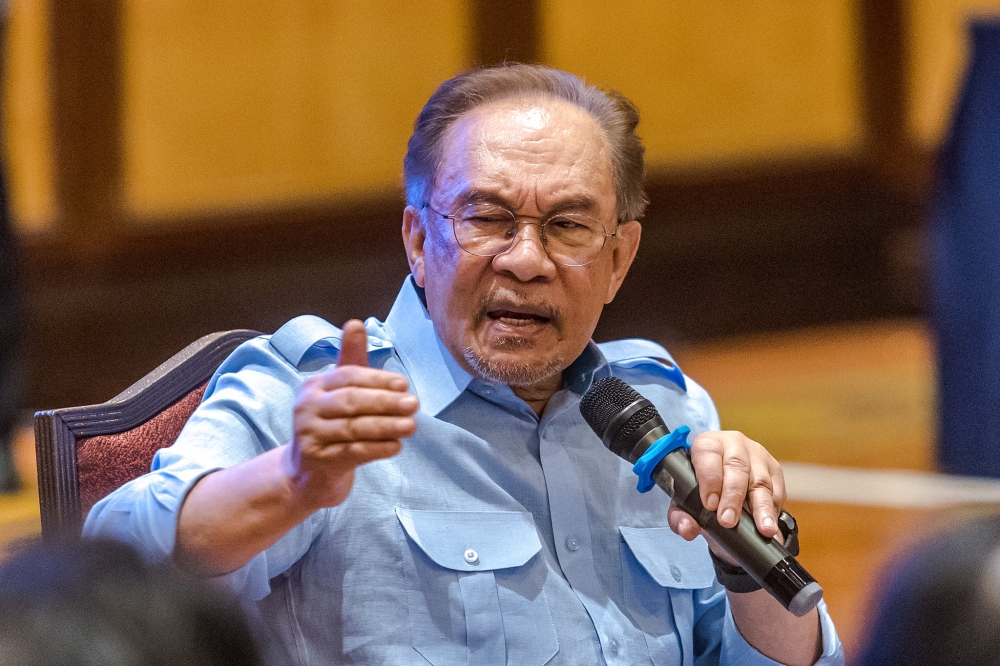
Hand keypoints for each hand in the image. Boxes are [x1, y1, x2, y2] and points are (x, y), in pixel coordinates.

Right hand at [286, 319, 417, 508]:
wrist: (308, 472)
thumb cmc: (331, 425)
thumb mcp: (340, 392)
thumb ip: (351, 361)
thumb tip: (355, 322)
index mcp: (314, 386)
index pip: (348, 376)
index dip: (377, 379)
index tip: (404, 385)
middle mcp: (307, 408)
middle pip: (351, 401)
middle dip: (385, 402)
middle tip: (414, 404)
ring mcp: (310, 435)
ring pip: (353, 428)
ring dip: (386, 426)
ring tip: (411, 426)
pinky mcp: (317, 461)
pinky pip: (352, 452)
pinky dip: (377, 449)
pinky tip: (396, 447)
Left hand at [667, 431, 785, 554]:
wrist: (721, 484)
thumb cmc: (700, 488)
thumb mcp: (684, 501)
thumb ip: (680, 515)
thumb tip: (687, 529)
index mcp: (707, 444)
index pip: (708, 455)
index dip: (710, 479)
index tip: (710, 505)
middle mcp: (734, 444)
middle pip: (737, 467)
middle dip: (733, 496)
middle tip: (728, 521)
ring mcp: (757, 455)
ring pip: (761, 481)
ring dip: (762, 507)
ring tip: (763, 528)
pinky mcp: (774, 470)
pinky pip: (777, 491)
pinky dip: (773, 512)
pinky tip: (771, 528)